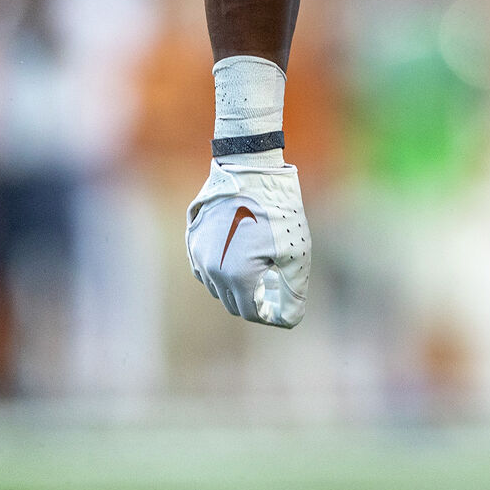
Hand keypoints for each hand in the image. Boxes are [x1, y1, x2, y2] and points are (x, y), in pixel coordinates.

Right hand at [186, 160, 309, 327]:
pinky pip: (206, 268)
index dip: (271, 315)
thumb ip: (294, 291)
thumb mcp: (296, 253)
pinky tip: (242, 257)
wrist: (251, 171)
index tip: (285, 307)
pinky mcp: (193, 240)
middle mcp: (212, 271)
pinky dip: (223, 270)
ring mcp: (199, 255)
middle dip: (255, 301)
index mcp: (237, 277)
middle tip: (276, 288)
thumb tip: (291, 318)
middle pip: (233, 303)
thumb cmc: (279, 212)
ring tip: (262, 270)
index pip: (251, 313)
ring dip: (237, 286)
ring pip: (218, 286)